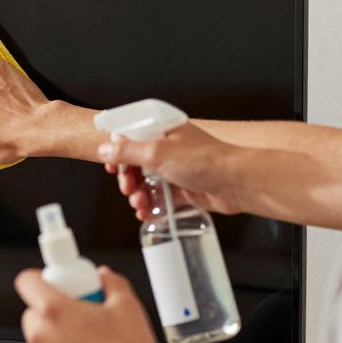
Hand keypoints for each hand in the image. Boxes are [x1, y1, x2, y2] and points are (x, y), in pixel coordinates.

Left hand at [15, 267, 165, 342]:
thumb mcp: (128, 308)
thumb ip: (112, 284)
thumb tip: (105, 277)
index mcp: (54, 310)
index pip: (27, 281)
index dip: (41, 279)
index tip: (55, 283)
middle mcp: (40, 336)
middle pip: (33, 312)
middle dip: (52, 312)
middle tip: (80, 317)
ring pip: (39, 341)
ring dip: (55, 340)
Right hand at [96, 123, 244, 220]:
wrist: (236, 183)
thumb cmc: (206, 161)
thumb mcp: (157, 153)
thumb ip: (127, 151)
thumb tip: (104, 149)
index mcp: (162, 130)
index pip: (130, 136)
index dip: (117, 151)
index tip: (110, 165)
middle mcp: (169, 147)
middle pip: (135, 162)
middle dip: (128, 178)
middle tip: (128, 188)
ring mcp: (176, 168)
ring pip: (147, 182)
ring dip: (138, 194)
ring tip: (139, 203)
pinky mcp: (184, 188)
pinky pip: (161, 197)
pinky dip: (152, 205)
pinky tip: (147, 212)